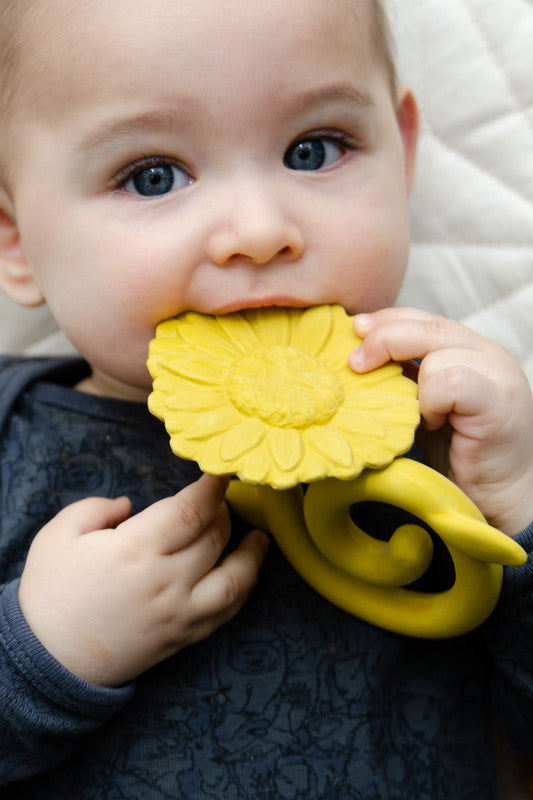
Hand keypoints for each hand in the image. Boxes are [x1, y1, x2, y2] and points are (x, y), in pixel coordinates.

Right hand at [18, 475, 268, 686]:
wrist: (47, 661)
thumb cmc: (49, 594)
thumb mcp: (58, 535)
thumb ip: (96, 508)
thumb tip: (130, 505)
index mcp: (136, 550)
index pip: (190, 510)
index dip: (212, 487)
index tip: (221, 473)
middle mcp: (166, 581)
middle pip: (214, 538)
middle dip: (222, 512)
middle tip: (218, 501)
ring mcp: (179, 613)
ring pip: (234, 581)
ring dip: (252, 555)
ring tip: (260, 538)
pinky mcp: (182, 637)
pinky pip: (225, 614)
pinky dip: (243, 592)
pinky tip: (246, 576)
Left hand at [349, 307, 532, 535]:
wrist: (501, 496)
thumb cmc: (461, 454)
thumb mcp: (425, 405)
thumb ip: (406, 377)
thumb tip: (359, 354)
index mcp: (470, 348)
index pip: (423, 318)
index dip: (386, 320)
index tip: (354, 330)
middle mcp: (488, 353)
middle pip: (427, 326)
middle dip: (383, 339)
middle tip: (355, 363)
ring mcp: (498, 373)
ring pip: (436, 353)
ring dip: (414, 385)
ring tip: (420, 416)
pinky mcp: (499, 399)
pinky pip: (450, 381)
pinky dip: (431, 402)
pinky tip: (434, 424)